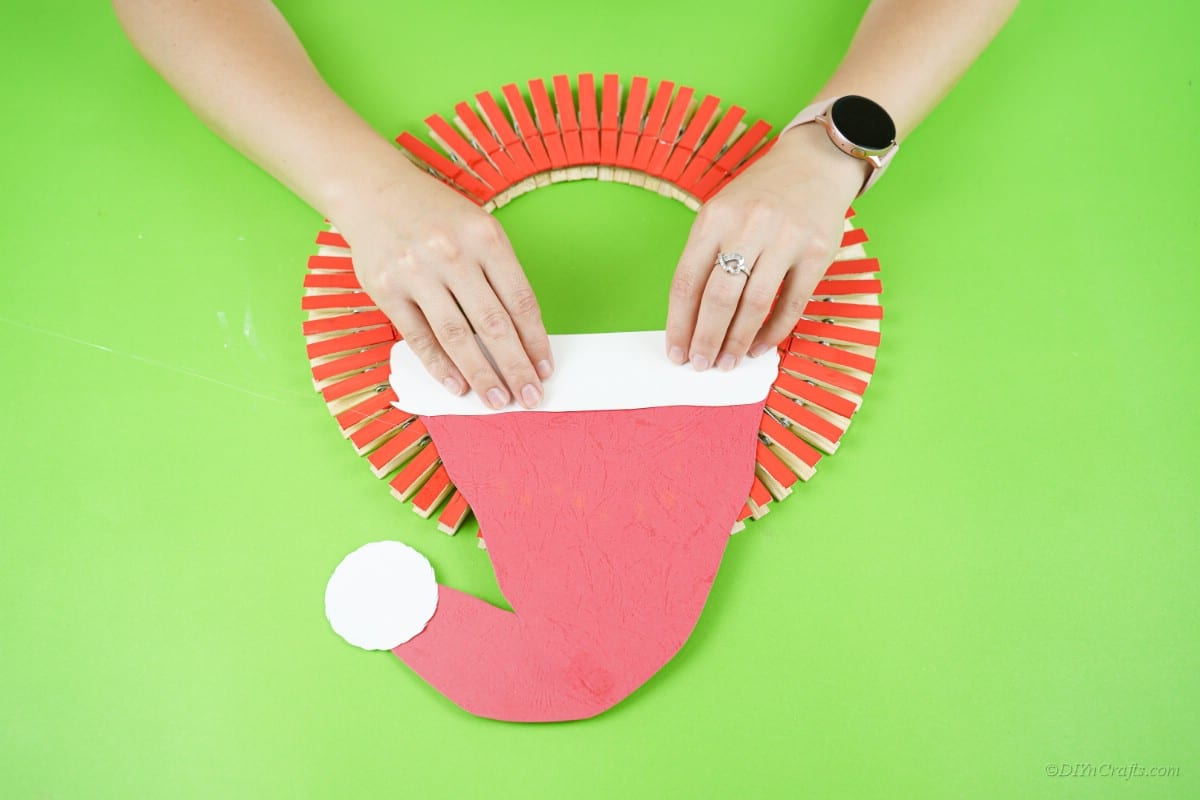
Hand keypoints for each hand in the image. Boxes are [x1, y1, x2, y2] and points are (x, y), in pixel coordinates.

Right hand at [336, 162, 552, 409]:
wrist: (372, 190)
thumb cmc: (435, 215)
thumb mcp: (477, 228)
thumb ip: (498, 274)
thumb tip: (521, 335)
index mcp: (485, 237)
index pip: (520, 301)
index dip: (536, 341)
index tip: (545, 368)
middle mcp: (452, 254)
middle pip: (494, 324)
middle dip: (516, 367)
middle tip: (530, 396)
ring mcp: (417, 273)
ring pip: (457, 337)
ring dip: (481, 375)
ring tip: (497, 400)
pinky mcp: (387, 290)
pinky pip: (419, 337)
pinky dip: (440, 366)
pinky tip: (458, 386)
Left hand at [665, 123, 869, 369]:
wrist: (815, 163)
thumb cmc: (760, 195)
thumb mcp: (722, 212)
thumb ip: (706, 256)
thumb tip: (691, 317)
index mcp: (715, 218)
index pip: (687, 281)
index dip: (679, 323)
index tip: (676, 351)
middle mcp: (749, 226)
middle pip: (718, 298)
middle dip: (706, 339)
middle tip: (701, 364)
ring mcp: (785, 239)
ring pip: (755, 305)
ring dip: (737, 341)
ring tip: (727, 362)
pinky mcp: (817, 253)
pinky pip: (792, 304)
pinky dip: (773, 331)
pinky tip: (759, 346)